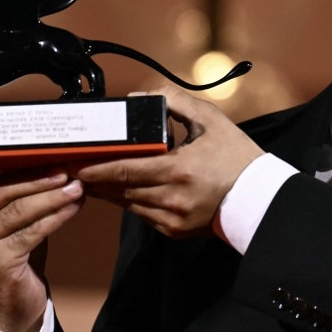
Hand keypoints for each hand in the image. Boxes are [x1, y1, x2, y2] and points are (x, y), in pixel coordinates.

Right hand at [0, 162, 84, 331]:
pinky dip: (57, 217)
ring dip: (52, 197)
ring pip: (19, 210)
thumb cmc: (18, 251)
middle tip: (65, 168)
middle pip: (2, 191)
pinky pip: (32, 231)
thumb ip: (16, 194)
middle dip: (37, 178)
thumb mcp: (12, 219)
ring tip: (77, 187)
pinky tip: (74, 208)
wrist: (18, 300)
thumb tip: (49, 162)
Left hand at [70, 85, 263, 238]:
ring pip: (127, 204)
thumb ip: (173, 102)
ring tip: (90, 177)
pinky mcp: (174, 231)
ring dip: (108, 191)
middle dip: (94, 178)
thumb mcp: (210, 119)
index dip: (96, 167)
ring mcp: (172, 219)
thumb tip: (137, 100)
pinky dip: (129, 201)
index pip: (125, 169)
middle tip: (72, 168)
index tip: (75, 161)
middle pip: (120, 189)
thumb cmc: (236, 156)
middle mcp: (173, 198)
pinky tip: (119, 189)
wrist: (259, 196)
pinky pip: (141, 214)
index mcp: (180, 169)